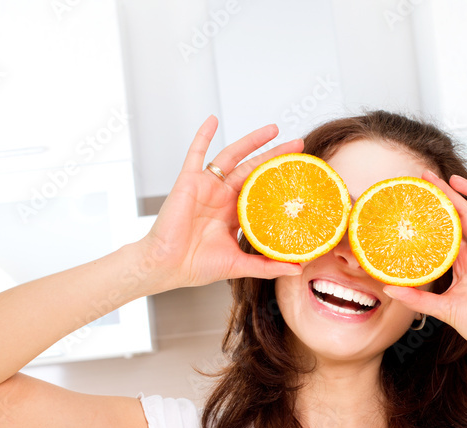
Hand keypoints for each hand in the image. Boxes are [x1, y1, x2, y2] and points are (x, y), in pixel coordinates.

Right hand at [139, 115, 304, 290]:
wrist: (166, 266)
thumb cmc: (196, 266)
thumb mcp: (239, 265)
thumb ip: (267, 265)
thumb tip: (298, 268)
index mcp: (233, 213)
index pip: (262, 191)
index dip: (279, 182)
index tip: (300, 174)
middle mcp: (222, 196)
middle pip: (254, 169)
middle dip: (275, 156)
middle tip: (297, 145)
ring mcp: (206, 186)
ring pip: (233, 156)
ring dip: (252, 141)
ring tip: (274, 129)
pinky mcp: (189, 181)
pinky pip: (196, 152)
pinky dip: (203, 135)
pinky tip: (213, 119)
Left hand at [381, 171, 466, 362]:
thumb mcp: (441, 308)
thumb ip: (416, 298)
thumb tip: (390, 289)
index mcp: (464, 263)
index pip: (447, 230)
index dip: (434, 213)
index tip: (416, 200)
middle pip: (463, 214)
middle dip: (446, 194)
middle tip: (427, 178)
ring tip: (453, 178)